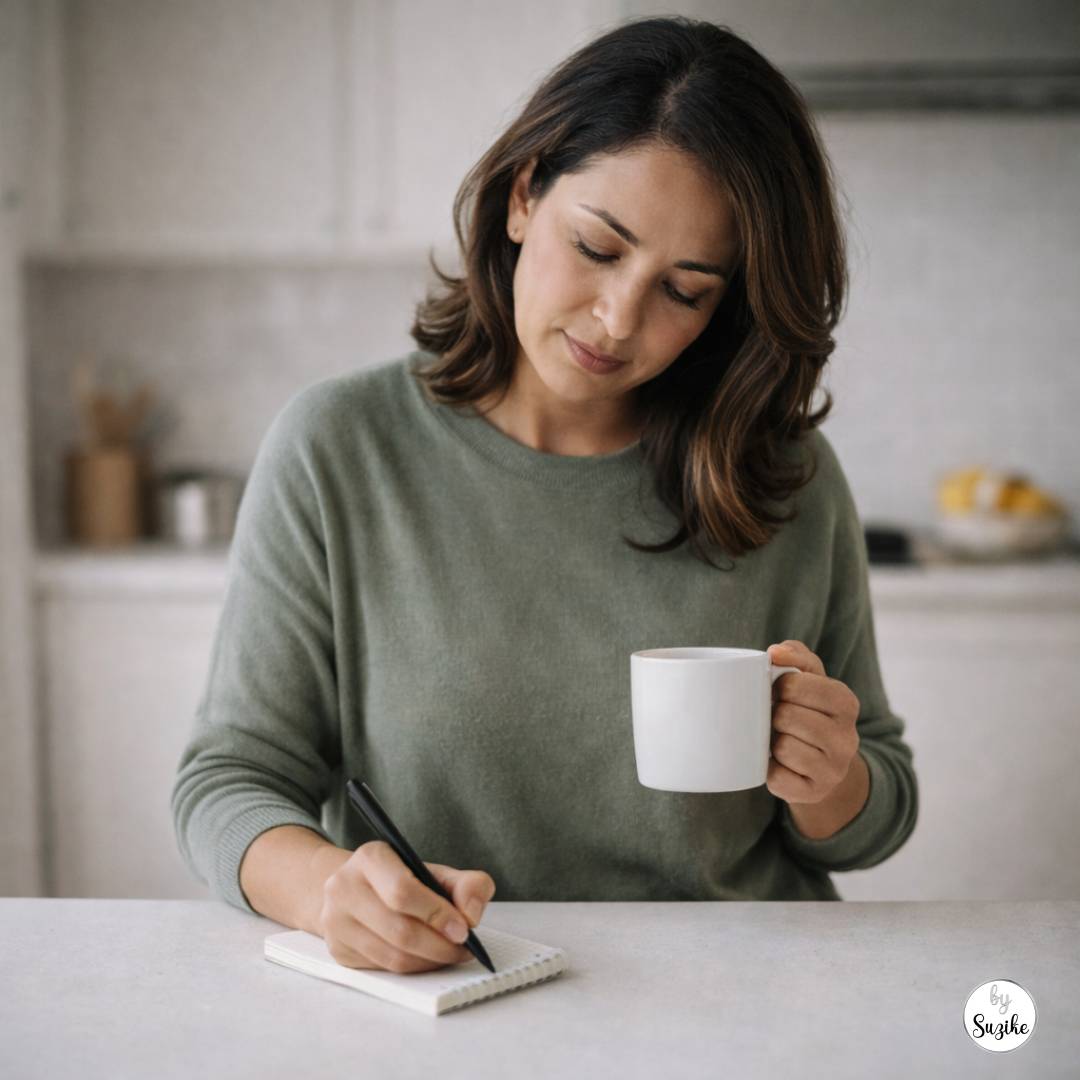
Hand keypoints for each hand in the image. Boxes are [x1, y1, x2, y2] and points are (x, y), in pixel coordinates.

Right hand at [318, 840, 495, 972]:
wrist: (353, 887)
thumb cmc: (400, 879)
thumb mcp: (433, 871)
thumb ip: (466, 884)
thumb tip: (472, 914)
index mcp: (370, 857)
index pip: (402, 891)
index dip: (436, 914)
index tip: (464, 929)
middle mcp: (344, 888)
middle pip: (399, 930)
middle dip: (440, 945)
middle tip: (464, 948)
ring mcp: (336, 922)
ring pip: (392, 956)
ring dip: (430, 961)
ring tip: (451, 954)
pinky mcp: (339, 951)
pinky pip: (384, 969)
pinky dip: (414, 968)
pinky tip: (429, 959)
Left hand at [765, 640, 860, 805]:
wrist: (823, 764)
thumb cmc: (808, 711)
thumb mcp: (809, 678)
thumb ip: (796, 655)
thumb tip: (776, 652)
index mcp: (846, 703)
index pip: (797, 684)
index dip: (779, 686)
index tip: (779, 691)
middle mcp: (847, 738)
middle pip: (786, 716)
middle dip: (775, 714)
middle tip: (779, 718)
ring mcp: (834, 770)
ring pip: (782, 746)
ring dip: (772, 741)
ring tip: (781, 739)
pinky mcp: (814, 793)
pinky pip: (777, 777)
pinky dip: (770, 769)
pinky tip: (780, 764)